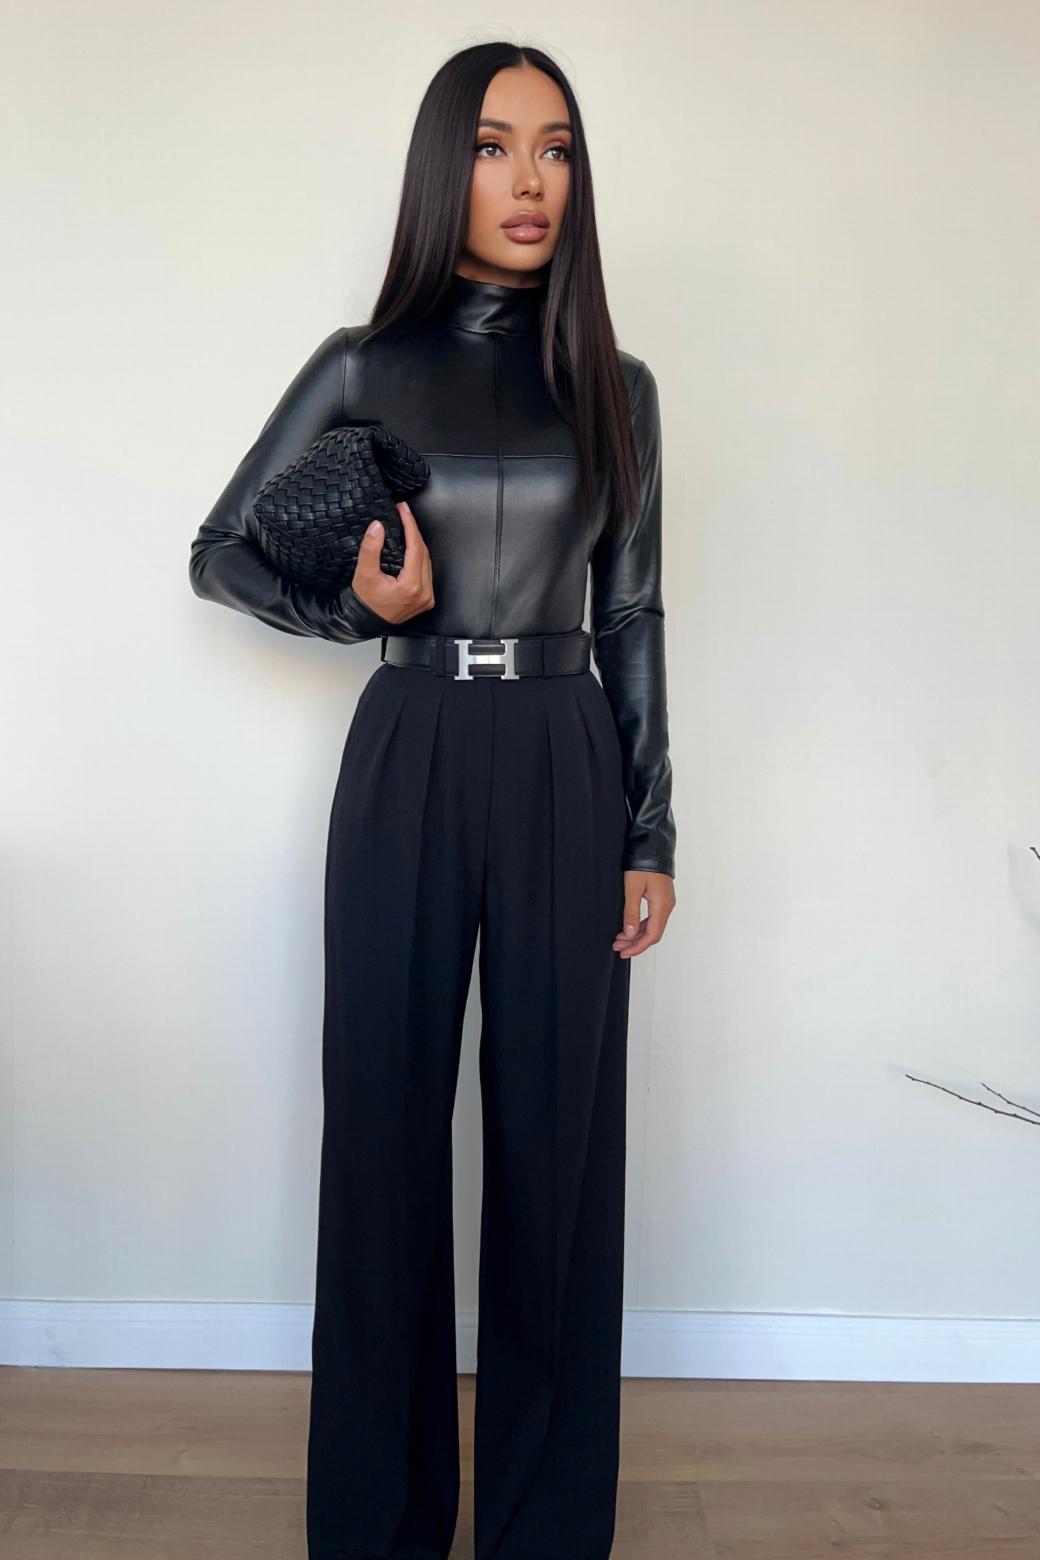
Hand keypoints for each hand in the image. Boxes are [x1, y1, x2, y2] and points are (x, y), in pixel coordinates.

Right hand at [350, 500, 434, 623]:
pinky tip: (412, 547)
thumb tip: (377, 527)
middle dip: (414, 531)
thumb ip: (370, 549)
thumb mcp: (364, 573)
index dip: (410, 525)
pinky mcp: (426, 599)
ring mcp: (427, 597)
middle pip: (423, 553)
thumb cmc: (365, 601)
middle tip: (404, 513)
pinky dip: (419, 557)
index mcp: (411, 586)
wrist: (365, 621)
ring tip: (407, 526)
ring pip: (427, 561)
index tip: (403, 510)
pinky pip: (427, 571)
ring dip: (418, 543)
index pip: (415, 547)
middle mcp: (424, 593)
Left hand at [612, 870, 674, 957]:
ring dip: (636, 935)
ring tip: (620, 939)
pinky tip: (628, 927)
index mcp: (662, 906)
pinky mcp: (661, 899)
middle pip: (653, 934)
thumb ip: (631, 912)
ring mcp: (665, 903)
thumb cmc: (643, 863)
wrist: (653, 846)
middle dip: (635, 943)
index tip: (624, 952)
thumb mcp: (633, 888)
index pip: (652, 935)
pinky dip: (640, 925)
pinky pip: (653, 918)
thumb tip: (629, 933)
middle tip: (618, 947)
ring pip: (652, 927)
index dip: (638, 947)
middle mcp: (667, 906)